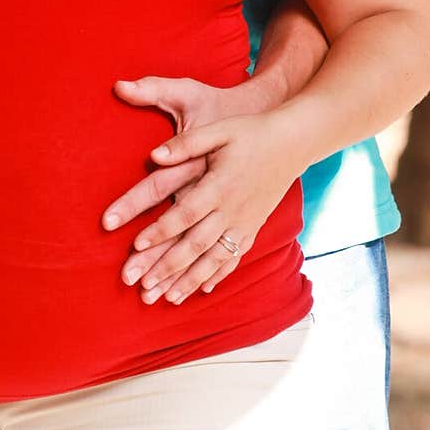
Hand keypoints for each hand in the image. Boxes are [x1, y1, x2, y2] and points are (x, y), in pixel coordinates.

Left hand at [102, 76, 298, 302]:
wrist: (293, 142)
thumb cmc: (251, 132)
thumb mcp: (219, 130)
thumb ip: (186, 143)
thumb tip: (154, 155)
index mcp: (219, 186)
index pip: (184, 214)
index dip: (160, 231)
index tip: (136, 246)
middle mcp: (232, 210)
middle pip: (195, 245)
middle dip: (167, 267)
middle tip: (141, 285)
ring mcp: (245, 223)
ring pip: (214, 259)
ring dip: (189, 280)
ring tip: (167, 299)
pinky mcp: (254, 228)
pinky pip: (234, 257)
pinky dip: (217, 275)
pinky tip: (202, 289)